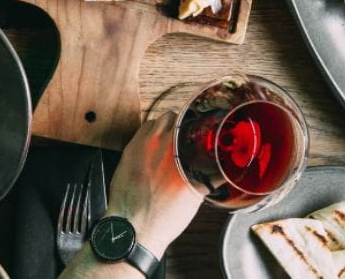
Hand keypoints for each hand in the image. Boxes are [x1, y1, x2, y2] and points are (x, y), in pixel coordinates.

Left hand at [104, 112, 202, 259]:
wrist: (133, 228)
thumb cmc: (162, 217)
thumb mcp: (194, 195)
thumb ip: (206, 175)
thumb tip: (217, 168)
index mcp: (178, 150)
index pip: (189, 119)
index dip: (196, 121)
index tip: (199, 127)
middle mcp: (158, 143)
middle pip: (172, 117)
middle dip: (180, 124)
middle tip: (185, 136)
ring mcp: (140, 145)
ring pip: (155, 122)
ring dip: (163, 127)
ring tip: (168, 141)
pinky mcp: (128, 151)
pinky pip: (141, 133)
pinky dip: (148, 136)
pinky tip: (153, 149)